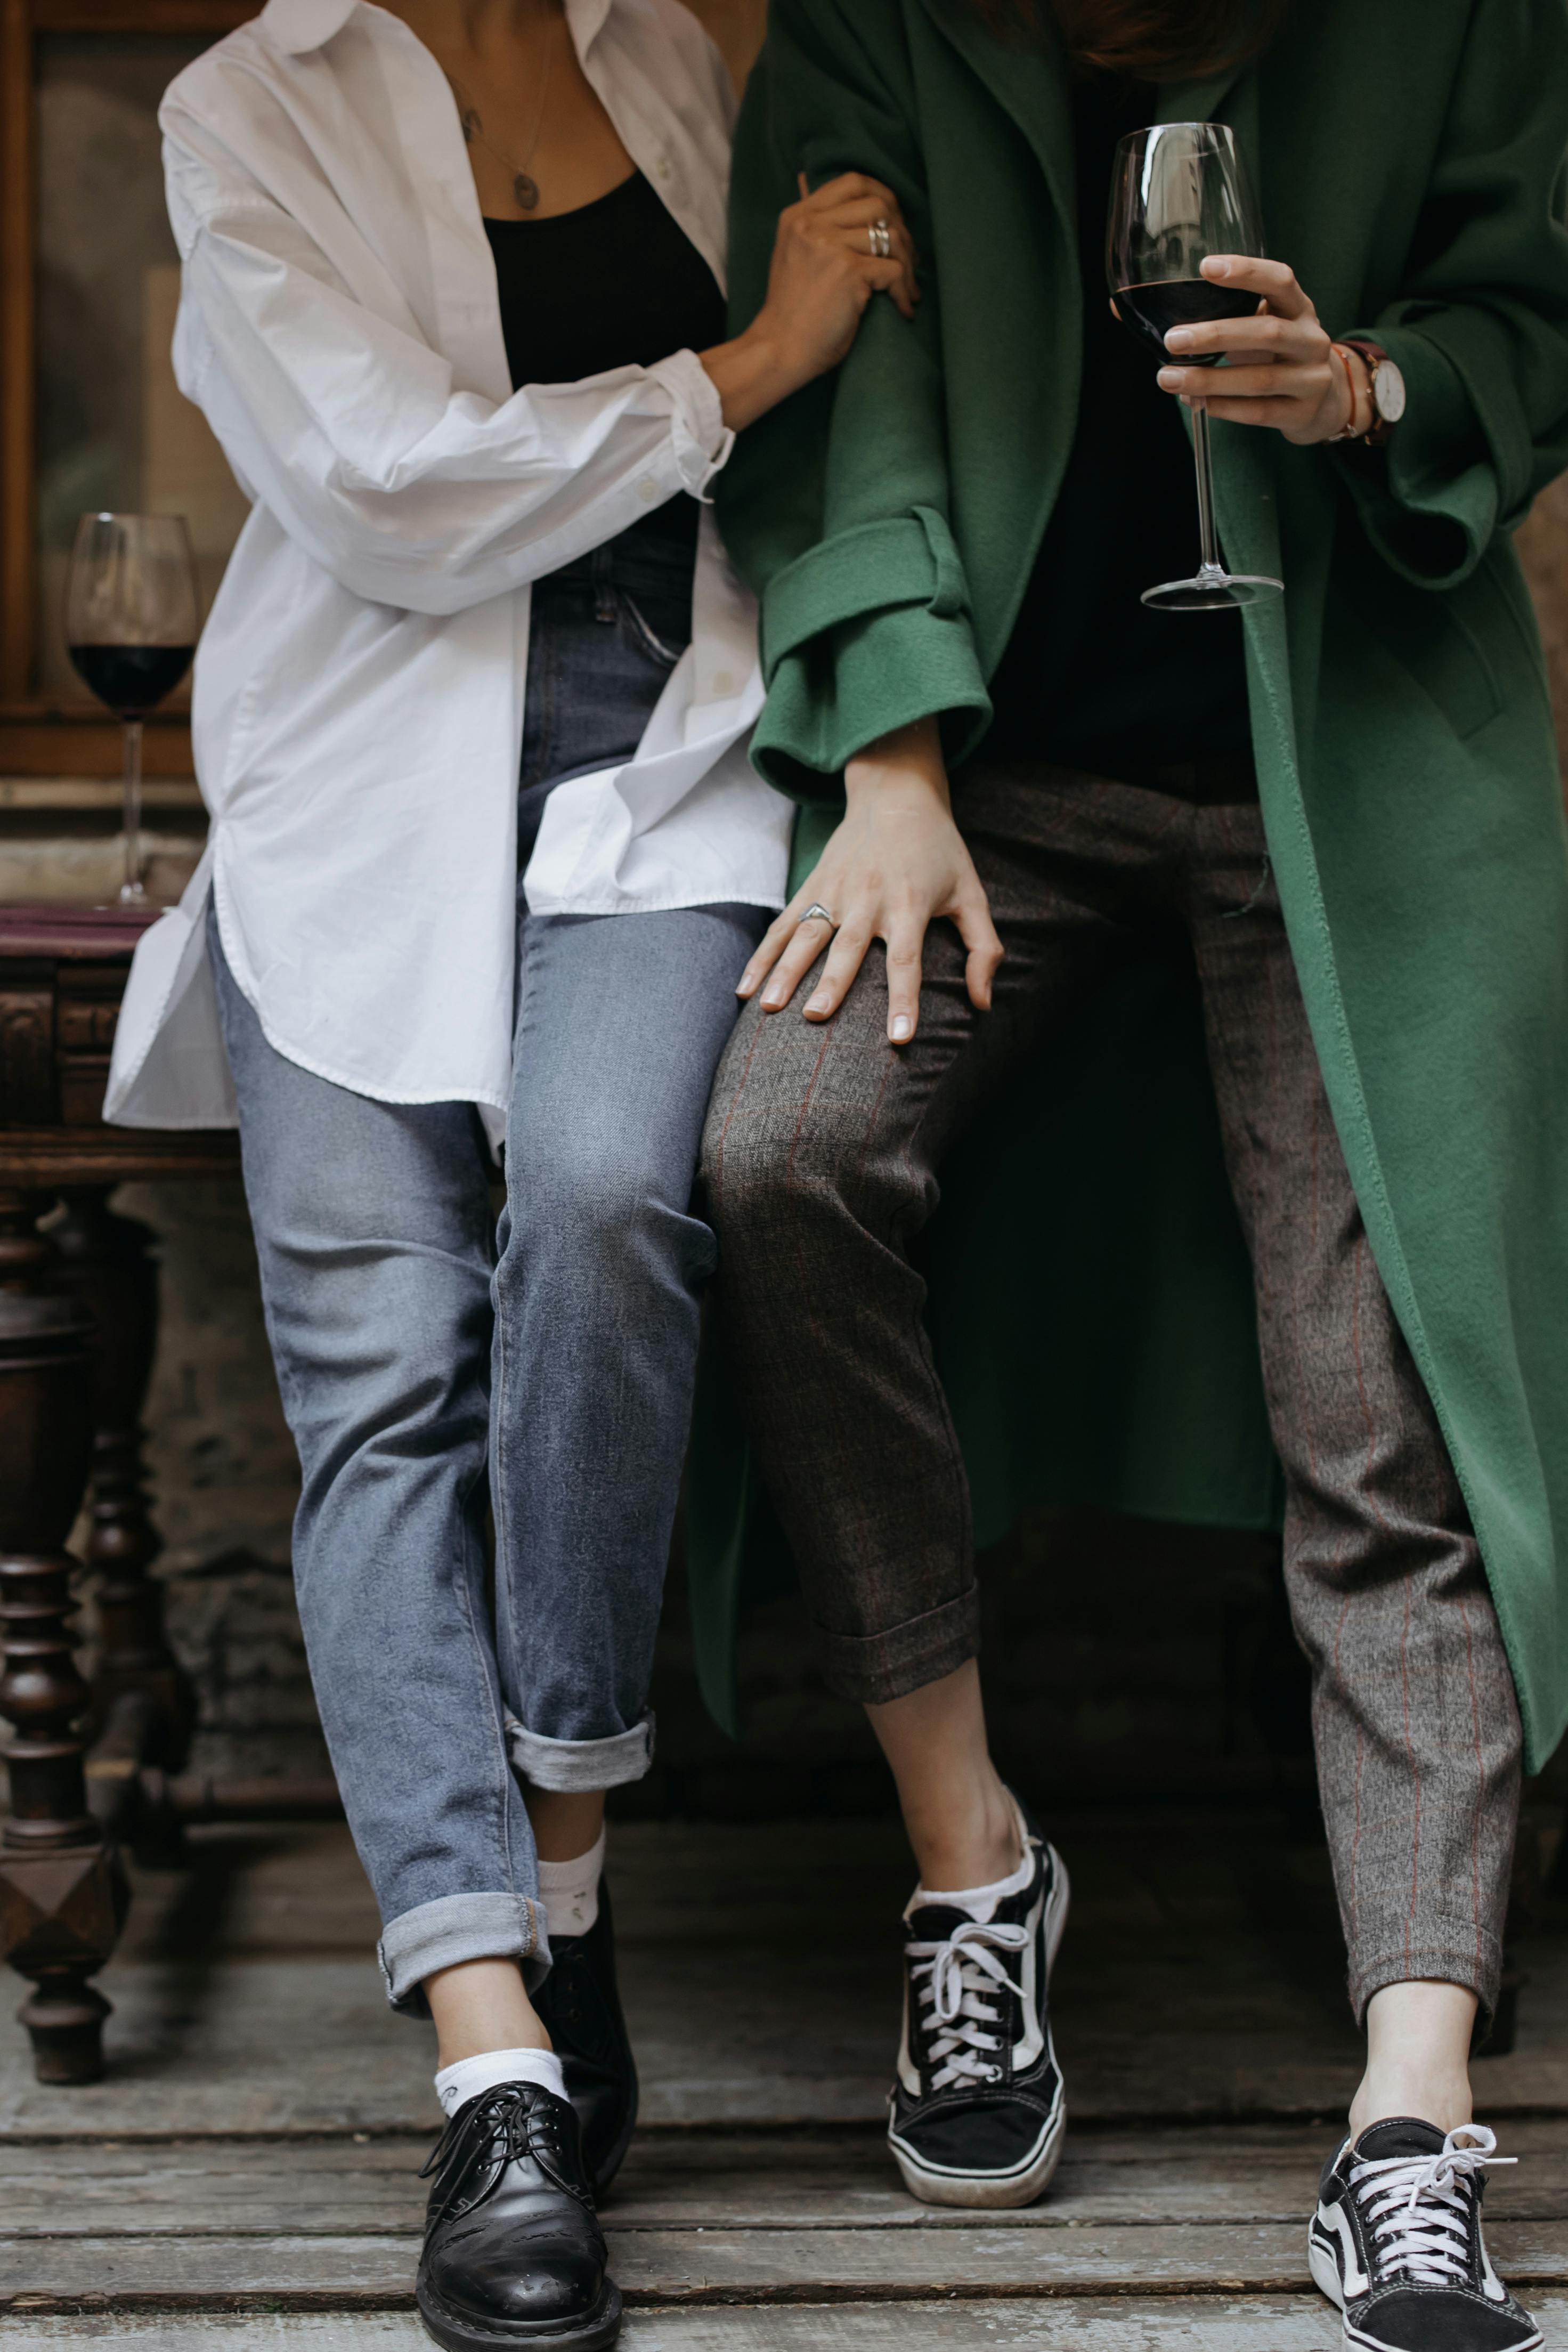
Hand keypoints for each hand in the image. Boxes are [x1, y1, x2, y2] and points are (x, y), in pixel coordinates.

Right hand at [702, 173, 918, 431]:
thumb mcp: (794, 255)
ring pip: (892, 236)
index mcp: (798, 216)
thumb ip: (817, 228)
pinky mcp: (848, 271)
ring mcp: (829, 245)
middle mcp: (812, 224)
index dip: (883, 196)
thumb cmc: (792, 312)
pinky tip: (903, 309)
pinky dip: (904, 291)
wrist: (779, 349)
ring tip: (907, 289)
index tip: (895, 222)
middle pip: (878, 204)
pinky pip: (894, 270)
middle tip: (907, 260)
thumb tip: (841, 199)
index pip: (852, 182)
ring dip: (908, 265)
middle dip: (902, 231)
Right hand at [736, 717, 1002, 1044]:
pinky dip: (762, 956)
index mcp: (910, 904)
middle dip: (831, 982)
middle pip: (848, 947)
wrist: (895, 795)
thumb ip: (983, 949)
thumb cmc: (939, 851)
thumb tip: (984, 1003)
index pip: (907, 959)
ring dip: (785, 970)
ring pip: (806, 936)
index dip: (904, 998)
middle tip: (816, 1016)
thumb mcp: (972, 893)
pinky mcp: (811, 888)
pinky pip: (782, 925)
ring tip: (768, 1005)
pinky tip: (744, 988)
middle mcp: (869, 898)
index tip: (899, 1037)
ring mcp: (834, 892)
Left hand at [1149, 255, 1370, 445]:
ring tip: (1169, 379)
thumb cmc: (1274, 354)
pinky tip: (1197, 404)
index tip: (1206, 267)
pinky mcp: (1303, 411)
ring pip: (1260, 378)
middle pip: (1266, 331)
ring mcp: (1311, 376)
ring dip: (1210, 380)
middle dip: (1216, 335)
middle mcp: (1310, 337)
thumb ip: (1208, 316)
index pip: (1279, 280)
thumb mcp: (1254, 326)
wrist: (1325, 399)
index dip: (1246, 271)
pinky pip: (1260, 411)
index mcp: (1298, 306)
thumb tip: (1120, 308)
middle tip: (1173, 339)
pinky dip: (1226, 408)